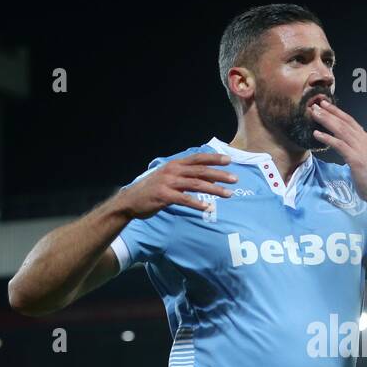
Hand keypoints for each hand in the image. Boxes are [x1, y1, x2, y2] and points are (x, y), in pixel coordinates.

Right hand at [111, 153, 237, 218]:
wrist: (130, 200)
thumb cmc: (152, 190)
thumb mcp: (169, 178)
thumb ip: (185, 176)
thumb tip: (207, 177)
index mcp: (175, 164)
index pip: (198, 158)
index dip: (214, 158)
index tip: (229, 160)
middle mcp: (172, 170)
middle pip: (201, 171)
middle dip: (220, 174)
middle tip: (235, 179)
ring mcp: (168, 183)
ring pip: (196, 184)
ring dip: (214, 189)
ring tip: (228, 194)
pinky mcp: (164, 196)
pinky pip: (185, 200)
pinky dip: (198, 204)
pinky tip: (208, 208)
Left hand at [309, 101, 366, 205]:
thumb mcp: (363, 158)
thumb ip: (354, 148)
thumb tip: (343, 144)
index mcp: (366, 139)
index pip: (350, 121)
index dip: (337, 111)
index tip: (325, 104)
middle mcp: (364, 140)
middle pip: (344, 122)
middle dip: (329, 112)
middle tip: (315, 105)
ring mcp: (360, 149)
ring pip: (341, 130)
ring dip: (326, 121)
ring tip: (314, 115)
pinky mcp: (356, 159)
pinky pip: (339, 145)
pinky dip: (327, 138)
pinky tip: (317, 134)